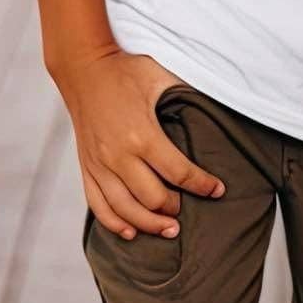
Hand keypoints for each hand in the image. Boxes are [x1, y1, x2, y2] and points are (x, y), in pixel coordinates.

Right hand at [53, 47, 226, 239]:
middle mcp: (119, 155)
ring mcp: (99, 165)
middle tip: (189, 209)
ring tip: (169, 229)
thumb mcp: (161, 78)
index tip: (217, 190)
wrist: (85, 69)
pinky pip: (98, 206)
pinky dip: (115, 223)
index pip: (178, 172)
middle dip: (175, 208)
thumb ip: (187, 95)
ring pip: (125, 210)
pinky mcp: (86, 168)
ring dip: (149, 224)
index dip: (202, 185)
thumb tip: (217, 106)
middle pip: (152, 198)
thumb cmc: (126, 71)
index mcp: (143, 134)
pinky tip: (131, 232)